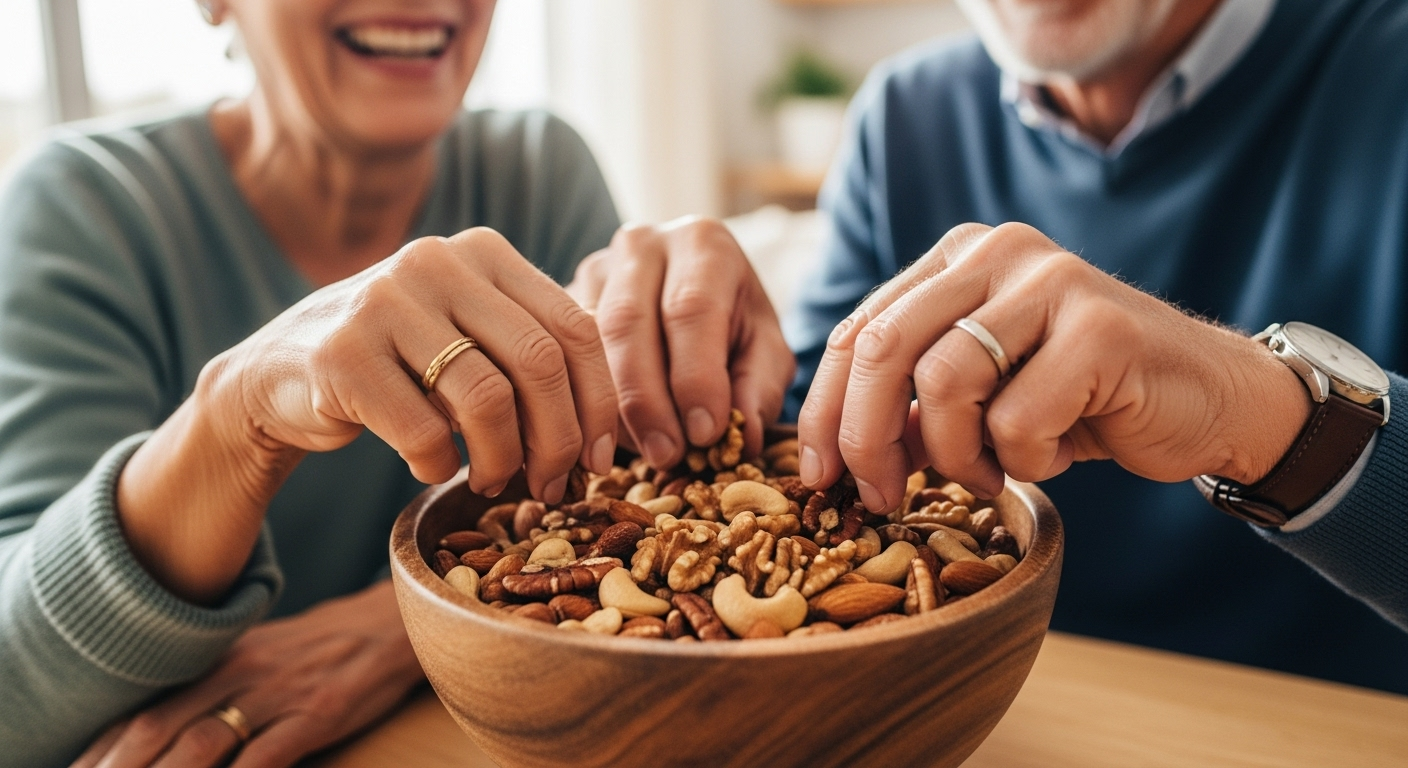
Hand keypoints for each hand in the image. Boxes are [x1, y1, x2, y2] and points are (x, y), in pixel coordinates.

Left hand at [74, 582, 422, 767]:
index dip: (102, 748)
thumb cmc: (318, 649)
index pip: (142, 708)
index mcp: (217, 661)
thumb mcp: (257, 656)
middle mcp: (237, 674)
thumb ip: (210, 686)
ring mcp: (276, 694)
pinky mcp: (316, 713)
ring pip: (201, 745)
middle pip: (157, 729)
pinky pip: (265, 758)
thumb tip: (158, 726)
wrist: (389, 624)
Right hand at [119, 228, 616, 602]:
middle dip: (558, 439)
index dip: (598, 401)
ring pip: (486, 399)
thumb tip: (604, 443)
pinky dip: (438, 464)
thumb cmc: (401, 365)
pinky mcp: (340, 352)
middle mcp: (436, 260)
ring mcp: (383, 299)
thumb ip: (533, 361)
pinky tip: (431, 466)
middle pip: (539, 362)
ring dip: (501, 460)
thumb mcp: (472, 339)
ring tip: (491, 481)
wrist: (281, 374)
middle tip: (552, 484)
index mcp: (484, 251)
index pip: (574, 326)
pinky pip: (422, 429)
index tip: (598, 459)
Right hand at [567, 218, 794, 466]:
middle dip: (646, 400)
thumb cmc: (735, 327)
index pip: (691, 307)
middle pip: (627, 322)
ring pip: (584, 341)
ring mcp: (594, 267)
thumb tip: (740, 437)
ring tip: (640, 452)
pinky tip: (609, 439)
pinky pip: (562, 356)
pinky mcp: (562, 299)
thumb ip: (759, 388)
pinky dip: (583, 404)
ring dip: (610, 408)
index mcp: (702, 245)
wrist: (697, 296)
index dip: (695, 376)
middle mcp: (642, 245)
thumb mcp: (764, 352)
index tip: (704, 433)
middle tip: (666, 455)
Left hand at [798, 222, 1311, 510]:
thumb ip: (915, 400)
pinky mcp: (1098, 327)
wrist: (1208, 399)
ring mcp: (1051, 281)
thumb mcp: (983, 393)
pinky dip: (1023, 461)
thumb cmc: (1084, 399)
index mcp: (958, 258)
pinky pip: (1016, 420)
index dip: (825, 410)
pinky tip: (1055, 454)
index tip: (819, 477)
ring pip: (943, 385)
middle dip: (865, 437)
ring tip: (993, 472)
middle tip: (876, 496)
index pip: (859, 331)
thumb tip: (837, 453)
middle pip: (884, 348)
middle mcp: (997, 252)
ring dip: (956, 455)